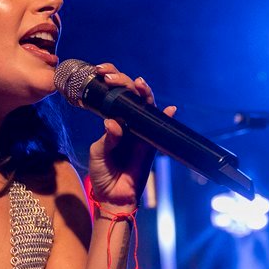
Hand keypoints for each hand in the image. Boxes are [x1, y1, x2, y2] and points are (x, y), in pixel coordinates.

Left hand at [87, 63, 177, 209]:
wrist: (113, 196)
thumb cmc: (102, 173)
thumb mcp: (98, 153)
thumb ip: (108, 138)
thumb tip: (115, 122)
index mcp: (111, 120)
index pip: (112, 94)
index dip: (109, 81)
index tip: (99, 73)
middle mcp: (127, 122)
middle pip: (129, 94)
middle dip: (122, 80)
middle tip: (110, 77)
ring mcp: (141, 131)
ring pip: (146, 105)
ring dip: (144, 92)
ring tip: (138, 84)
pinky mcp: (152, 143)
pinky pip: (162, 127)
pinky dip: (168, 117)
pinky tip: (170, 109)